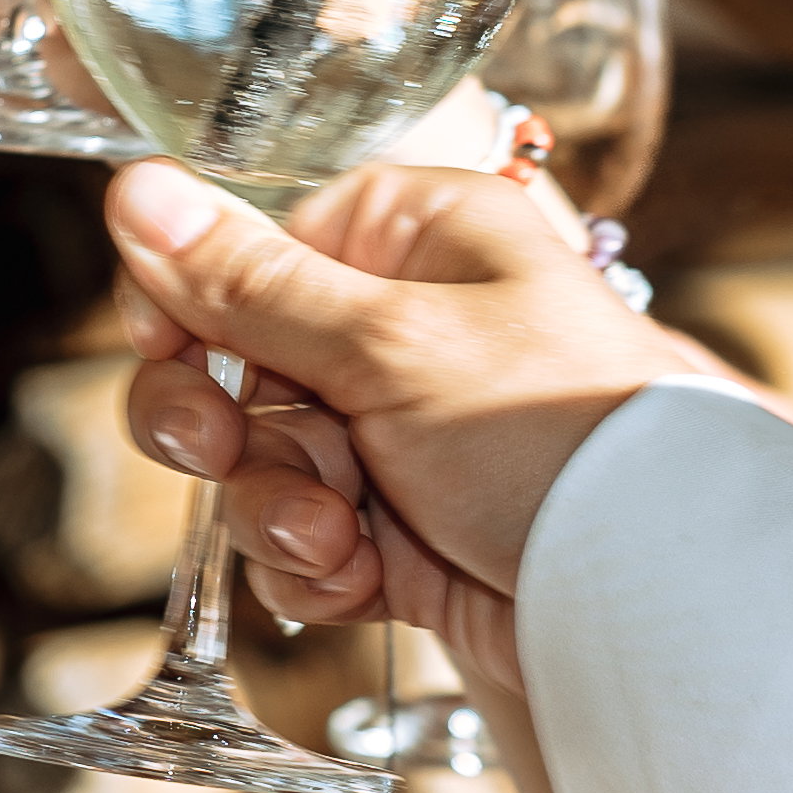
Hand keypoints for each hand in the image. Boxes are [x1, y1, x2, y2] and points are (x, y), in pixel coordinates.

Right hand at [101, 156, 720, 617]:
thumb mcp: (392, 344)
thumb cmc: (561, 437)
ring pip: (259, 462)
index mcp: (416, 238)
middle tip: (222, 449)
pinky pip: (301, 540)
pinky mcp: (401, 532)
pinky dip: (313, 568)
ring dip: (275, 508)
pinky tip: (357, 581)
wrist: (659, 603)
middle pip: (234, 360)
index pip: (251, 246)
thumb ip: (248, 282)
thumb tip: (133, 189)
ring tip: (335, 538)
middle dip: (226, 425)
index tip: (170, 349)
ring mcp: (401, 436)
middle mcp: (404, 327)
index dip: (193, 304)